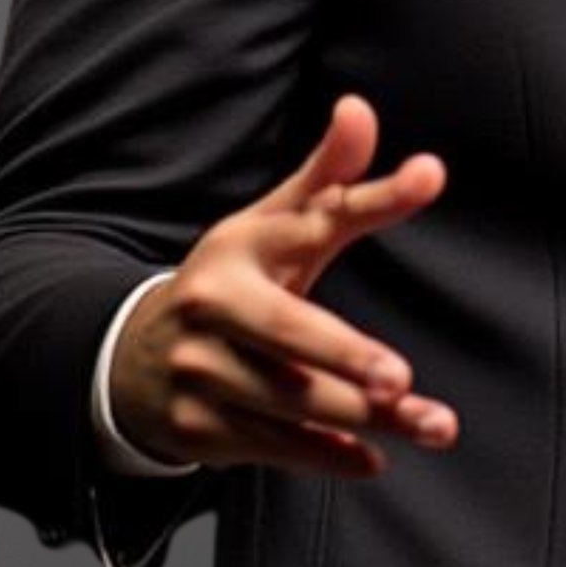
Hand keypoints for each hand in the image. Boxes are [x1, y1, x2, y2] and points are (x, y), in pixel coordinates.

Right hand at [110, 95, 456, 477]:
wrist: (133, 357)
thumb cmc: (235, 279)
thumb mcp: (273, 223)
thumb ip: (329, 175)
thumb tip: (359, 107)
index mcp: (240, 245)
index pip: (318, 216)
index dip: (375, 197)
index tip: (432, 174)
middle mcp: (213, 307)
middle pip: (290, 332)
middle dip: (345, 356)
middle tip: (399, 377)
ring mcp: (200, 372)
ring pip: (290, 401)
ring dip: (363, 419)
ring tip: (431, 423)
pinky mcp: (200, 431)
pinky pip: (273, 449)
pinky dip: (324, 457)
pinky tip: (371, 458)